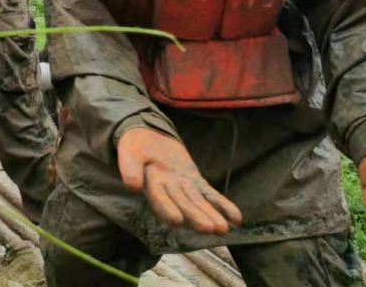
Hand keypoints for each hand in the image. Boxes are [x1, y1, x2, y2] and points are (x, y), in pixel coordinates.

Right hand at [116, 127, 241, 233]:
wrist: (148, 137)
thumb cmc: (135, 145)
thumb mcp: (129, 151)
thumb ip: (129, 167)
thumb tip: (132, 186)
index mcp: (150, 184)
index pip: (159, 198)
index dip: (167, 208)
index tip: (176, 220)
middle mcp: (169, 190)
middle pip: (183, 204)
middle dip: (196, 217)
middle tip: (209, 228)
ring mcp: (184, 186)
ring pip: (198, 202)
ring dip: (211, 215)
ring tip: (223, 229)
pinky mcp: (195, 181)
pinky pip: (210, 194)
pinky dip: (222, 205)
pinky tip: (237, 217)